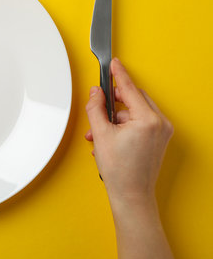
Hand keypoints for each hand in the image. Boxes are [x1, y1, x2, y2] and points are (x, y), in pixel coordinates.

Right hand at [84, 58, 173, 202]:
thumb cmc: (120, 171)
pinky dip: (123, 126)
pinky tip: (109, 138)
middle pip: (133, 99)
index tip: (113, 63)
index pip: (130, 89)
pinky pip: (140, 122)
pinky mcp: (159, 139)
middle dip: (112, 104)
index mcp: (148, 120)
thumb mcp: (101, 134)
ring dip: (115, 119)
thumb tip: (96, 93)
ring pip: (134, 112)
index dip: (119, 74)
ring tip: (100, 134)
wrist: (131, 195)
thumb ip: (96, 108)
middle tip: (97, 109)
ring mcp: (162, 132)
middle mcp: (160, 123)